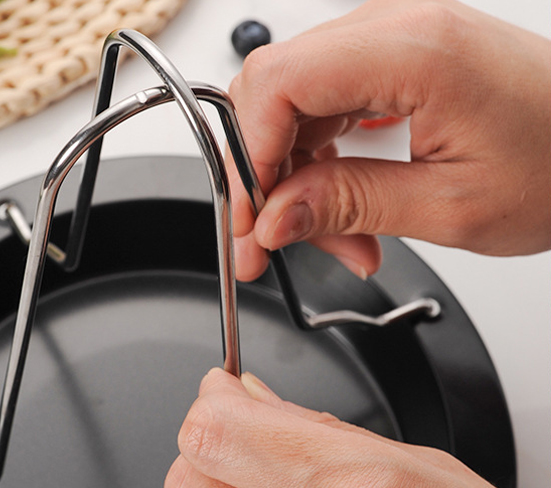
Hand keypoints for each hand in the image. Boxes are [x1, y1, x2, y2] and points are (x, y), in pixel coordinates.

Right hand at [228, 0, 550, 280]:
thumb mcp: (451, 207)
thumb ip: (348, 206)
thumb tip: (273, 220)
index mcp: (417, 49)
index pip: (279, 83)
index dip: (249, 158)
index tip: (253, 221)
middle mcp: (396, 30)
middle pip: (274, 94)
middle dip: (262, 178)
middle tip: (270, 245)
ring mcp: (391, 44)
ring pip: (292, 111)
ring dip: (294, 183)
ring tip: (333, 241)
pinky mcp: (392, 66)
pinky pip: (323, 113)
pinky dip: (318, 169)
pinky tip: (340, 212)